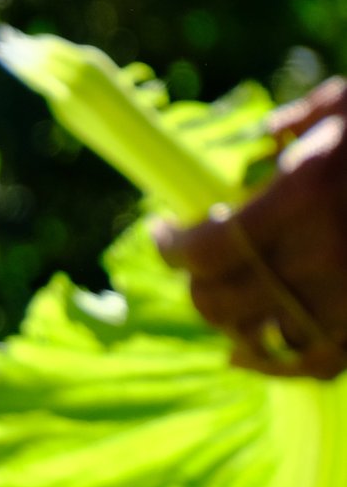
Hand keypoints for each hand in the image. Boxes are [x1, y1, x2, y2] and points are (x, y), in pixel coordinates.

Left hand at [155, 78, 346, 379]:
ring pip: (258, 336)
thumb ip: (302, 122)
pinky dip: (273, 364)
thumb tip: (262, 140)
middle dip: (196, 286)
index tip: (162, 232)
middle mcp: (324, 254)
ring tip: (217, 307)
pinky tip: (247, 354)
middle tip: (191, 268)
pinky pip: (313, 362)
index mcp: (306, 197)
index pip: (208, 246)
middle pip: (222, 299)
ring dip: (226, 324)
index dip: (171, 247)